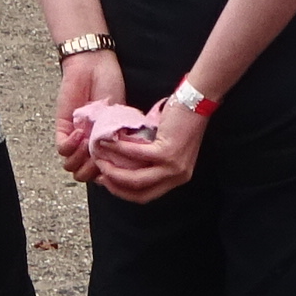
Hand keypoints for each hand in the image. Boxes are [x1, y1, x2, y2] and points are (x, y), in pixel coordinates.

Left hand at [54, 49, 128, 182]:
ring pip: (71, 166)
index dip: (110, 173)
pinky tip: (80, 133)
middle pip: (85, 175)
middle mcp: (90, 145)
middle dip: (94, 170)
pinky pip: (62, 149)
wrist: (95, 68)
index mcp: (106, 145)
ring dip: (81, 159)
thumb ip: (123, 140)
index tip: (117, 162)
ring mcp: (75, 139)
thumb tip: (126, 163)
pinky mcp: (63, 128)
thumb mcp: (123, 117)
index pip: (104, 172)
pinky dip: (71, 145)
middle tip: (102, 155)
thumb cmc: (111, 87)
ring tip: (90, 143)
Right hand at [91, 90, 205, 203]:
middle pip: (139, 193)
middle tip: (99, 174)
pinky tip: (107, 142)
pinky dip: (118, 150)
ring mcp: (173, 166)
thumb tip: (122, 161)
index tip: (106, 181)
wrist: (196, 101)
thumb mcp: (166, 145)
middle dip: (114, 186)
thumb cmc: (180, 118)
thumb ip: (149, 158)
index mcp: (176, 177)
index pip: (146, 195)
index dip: (122, 191)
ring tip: (99, 159)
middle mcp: (177, 177)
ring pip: (135, 179)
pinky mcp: (167, 152)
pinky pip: (135, 155)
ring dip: (113, 171)